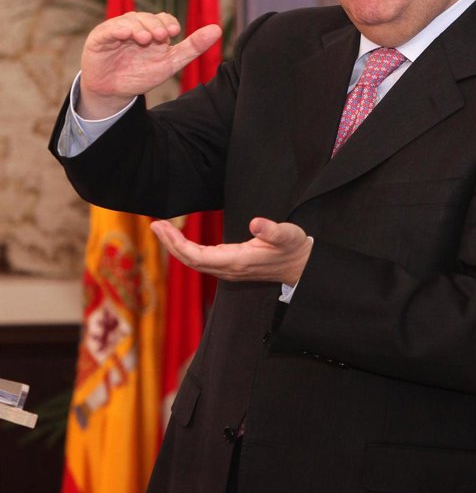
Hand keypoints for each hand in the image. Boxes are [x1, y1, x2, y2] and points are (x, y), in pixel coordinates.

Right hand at [79, 12, 221, 118]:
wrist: (115, 92)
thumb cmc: (142, 75)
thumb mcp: (171, 62)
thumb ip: (193, 47)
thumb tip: (217, 28)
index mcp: (153, 30)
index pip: (164, 18)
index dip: (169, 23)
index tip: (175, 33)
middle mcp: (136, 26)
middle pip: (147, 18)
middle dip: (155, 26)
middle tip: (161, 37)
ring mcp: (117, 30)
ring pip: (129, 20)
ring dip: (139, 27)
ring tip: (146, 39)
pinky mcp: (100, 38)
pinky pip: (108, 29)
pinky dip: (118, 29)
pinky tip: (126, 34)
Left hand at [151, 217, 313, 286]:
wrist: (302, 266)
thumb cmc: (294, 248)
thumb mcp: (288, 234)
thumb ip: (272, 230)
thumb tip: (256, 222)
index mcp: (238, 261)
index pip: (198, 256)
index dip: (177, 243)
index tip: (163, 227)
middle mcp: (229, 269)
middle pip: (190, 261)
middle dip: (170, 244)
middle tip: (155, 225)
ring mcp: (229, 270)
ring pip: (194, 262)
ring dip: (176, 248)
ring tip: (163, 230)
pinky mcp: (231, 267)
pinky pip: (202, 261)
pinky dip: (187, 251)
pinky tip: (182, 240)